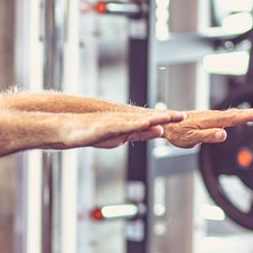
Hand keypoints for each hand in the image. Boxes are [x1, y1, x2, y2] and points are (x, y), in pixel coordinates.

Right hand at [63, 110, 185, 148]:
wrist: (69, 129)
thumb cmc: (93, 133)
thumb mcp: (122, 137)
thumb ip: (140, 133)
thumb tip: (159, 130)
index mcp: (129, 124)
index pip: (152, 121)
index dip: (167, 119)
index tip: (183, 118)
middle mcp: (124, 120)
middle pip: (148, 118)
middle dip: (166, 117)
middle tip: (183, 116)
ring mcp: (115, 122)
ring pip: (138, 120)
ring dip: (154, 118)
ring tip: (169, 117)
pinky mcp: (105, 126)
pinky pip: (122, 125)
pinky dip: (135, 124)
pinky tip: (145, 123)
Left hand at [163, 107, 252, 147]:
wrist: (166, 124)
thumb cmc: (177, 133)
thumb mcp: (191, 139)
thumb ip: (208, 136)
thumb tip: (224, 134)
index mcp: (212, 120)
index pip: (236, 118)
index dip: (251, 117)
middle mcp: (213, 116)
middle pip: (238, 114)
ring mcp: (211, 116)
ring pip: (233, 114)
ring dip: (248, 113)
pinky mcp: (209, 118)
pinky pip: (227, 116)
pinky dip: (238, 115)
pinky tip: (241, 116)